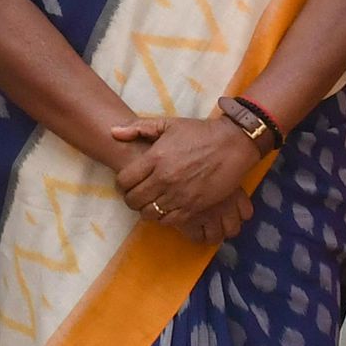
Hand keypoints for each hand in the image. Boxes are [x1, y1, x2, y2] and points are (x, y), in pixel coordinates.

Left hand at [111, 115, 261, 236]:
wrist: (232, 145)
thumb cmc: (199, 133)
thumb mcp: (169, 124)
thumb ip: (139, 128)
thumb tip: (113, 131)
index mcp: (155, 157)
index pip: (124, 180)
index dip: (121, 184)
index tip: (126, 183)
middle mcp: (164, 178)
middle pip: (134, 199)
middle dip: (131, 199)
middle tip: (137, 195)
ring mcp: (179, 194)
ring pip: (149, 213)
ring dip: (146, 209)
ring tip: (151, 202)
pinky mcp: (193, 207)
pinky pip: (168, 221)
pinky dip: (163, 218)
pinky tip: (165, 209)